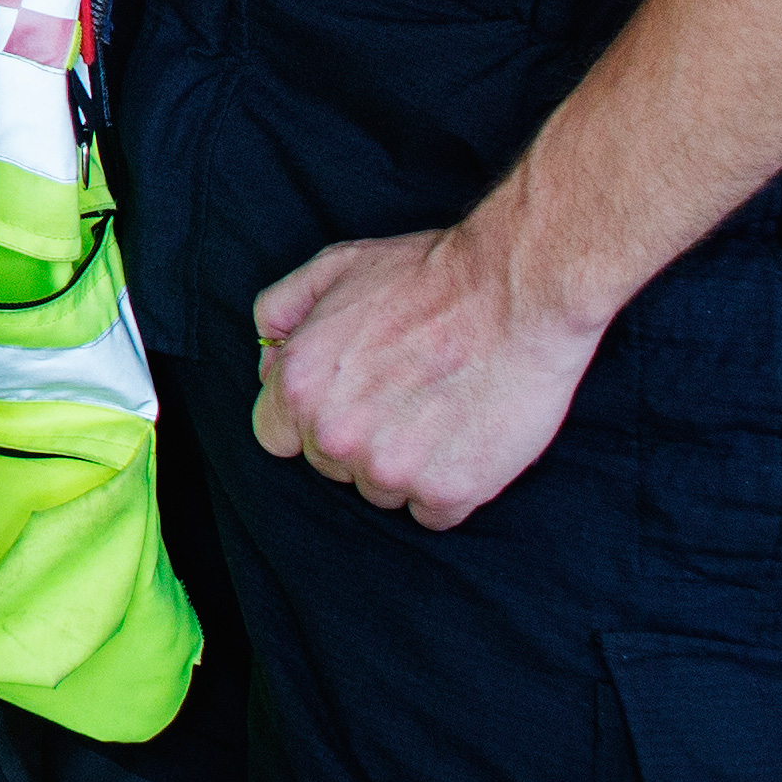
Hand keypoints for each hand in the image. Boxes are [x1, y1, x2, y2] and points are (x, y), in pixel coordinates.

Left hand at [246, 224, 608, 528]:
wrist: (514, 293)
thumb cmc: (427, 276)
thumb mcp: (334, 268)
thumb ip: (282, 311)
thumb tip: (267, 360)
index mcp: (301, 385)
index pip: (275, 436)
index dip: (309, 418)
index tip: (346, 400)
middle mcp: (336, 434)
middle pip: (331, 465)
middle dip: (359, 437)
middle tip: (405, 393)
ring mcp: (390, 469)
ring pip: (381, 492)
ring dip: (405, 464)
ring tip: (440, 410)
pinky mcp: (446, 492)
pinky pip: (432, 513)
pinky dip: (448, 486)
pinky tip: (465, 438)